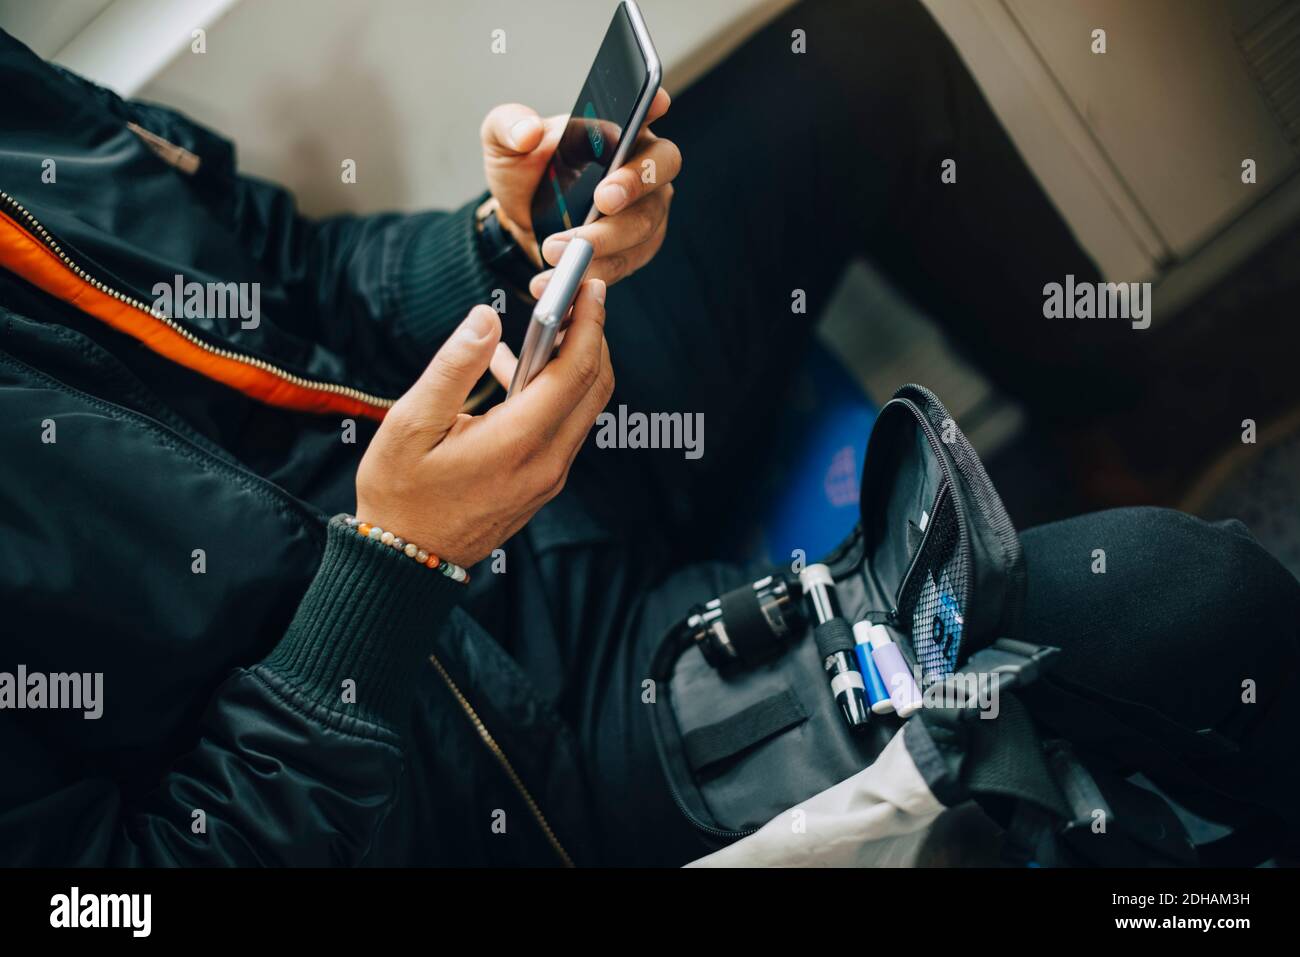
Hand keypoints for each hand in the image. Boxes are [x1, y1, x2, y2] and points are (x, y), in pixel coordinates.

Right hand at [355, 281, 612, 567]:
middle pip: (594, 387)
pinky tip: (516, 369)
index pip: (574, 372)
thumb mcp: (411, 423)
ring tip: (550, 322)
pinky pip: (564, 426)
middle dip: (594, 335)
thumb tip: (486, 317)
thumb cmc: (399, 493)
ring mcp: (548, 476)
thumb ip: (454, 367)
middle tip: (582, 294)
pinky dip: (556, 390)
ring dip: (575, 362)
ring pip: (584, 407)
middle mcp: (547, 462)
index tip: (591, 285)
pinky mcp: (541, 483)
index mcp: (518, 442)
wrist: (405, 562)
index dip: (588, 323)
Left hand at [480, 89, 679, 294]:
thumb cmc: (527, 173)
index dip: (653, 105)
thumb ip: (508, 126)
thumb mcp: (504, 143)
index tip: (653, 101)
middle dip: (633, 186)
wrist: (525, 222)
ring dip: (601, 242)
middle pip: (658, 175)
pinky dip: (593, 272)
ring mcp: (647, 211)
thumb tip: (527, 132)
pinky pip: (624, 264)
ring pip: (641, 228)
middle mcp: (644, 167)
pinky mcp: (637, 250)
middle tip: (602, 200)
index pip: (646, 109)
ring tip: (556, 250)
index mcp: (618, 128)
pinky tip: (561, 279)